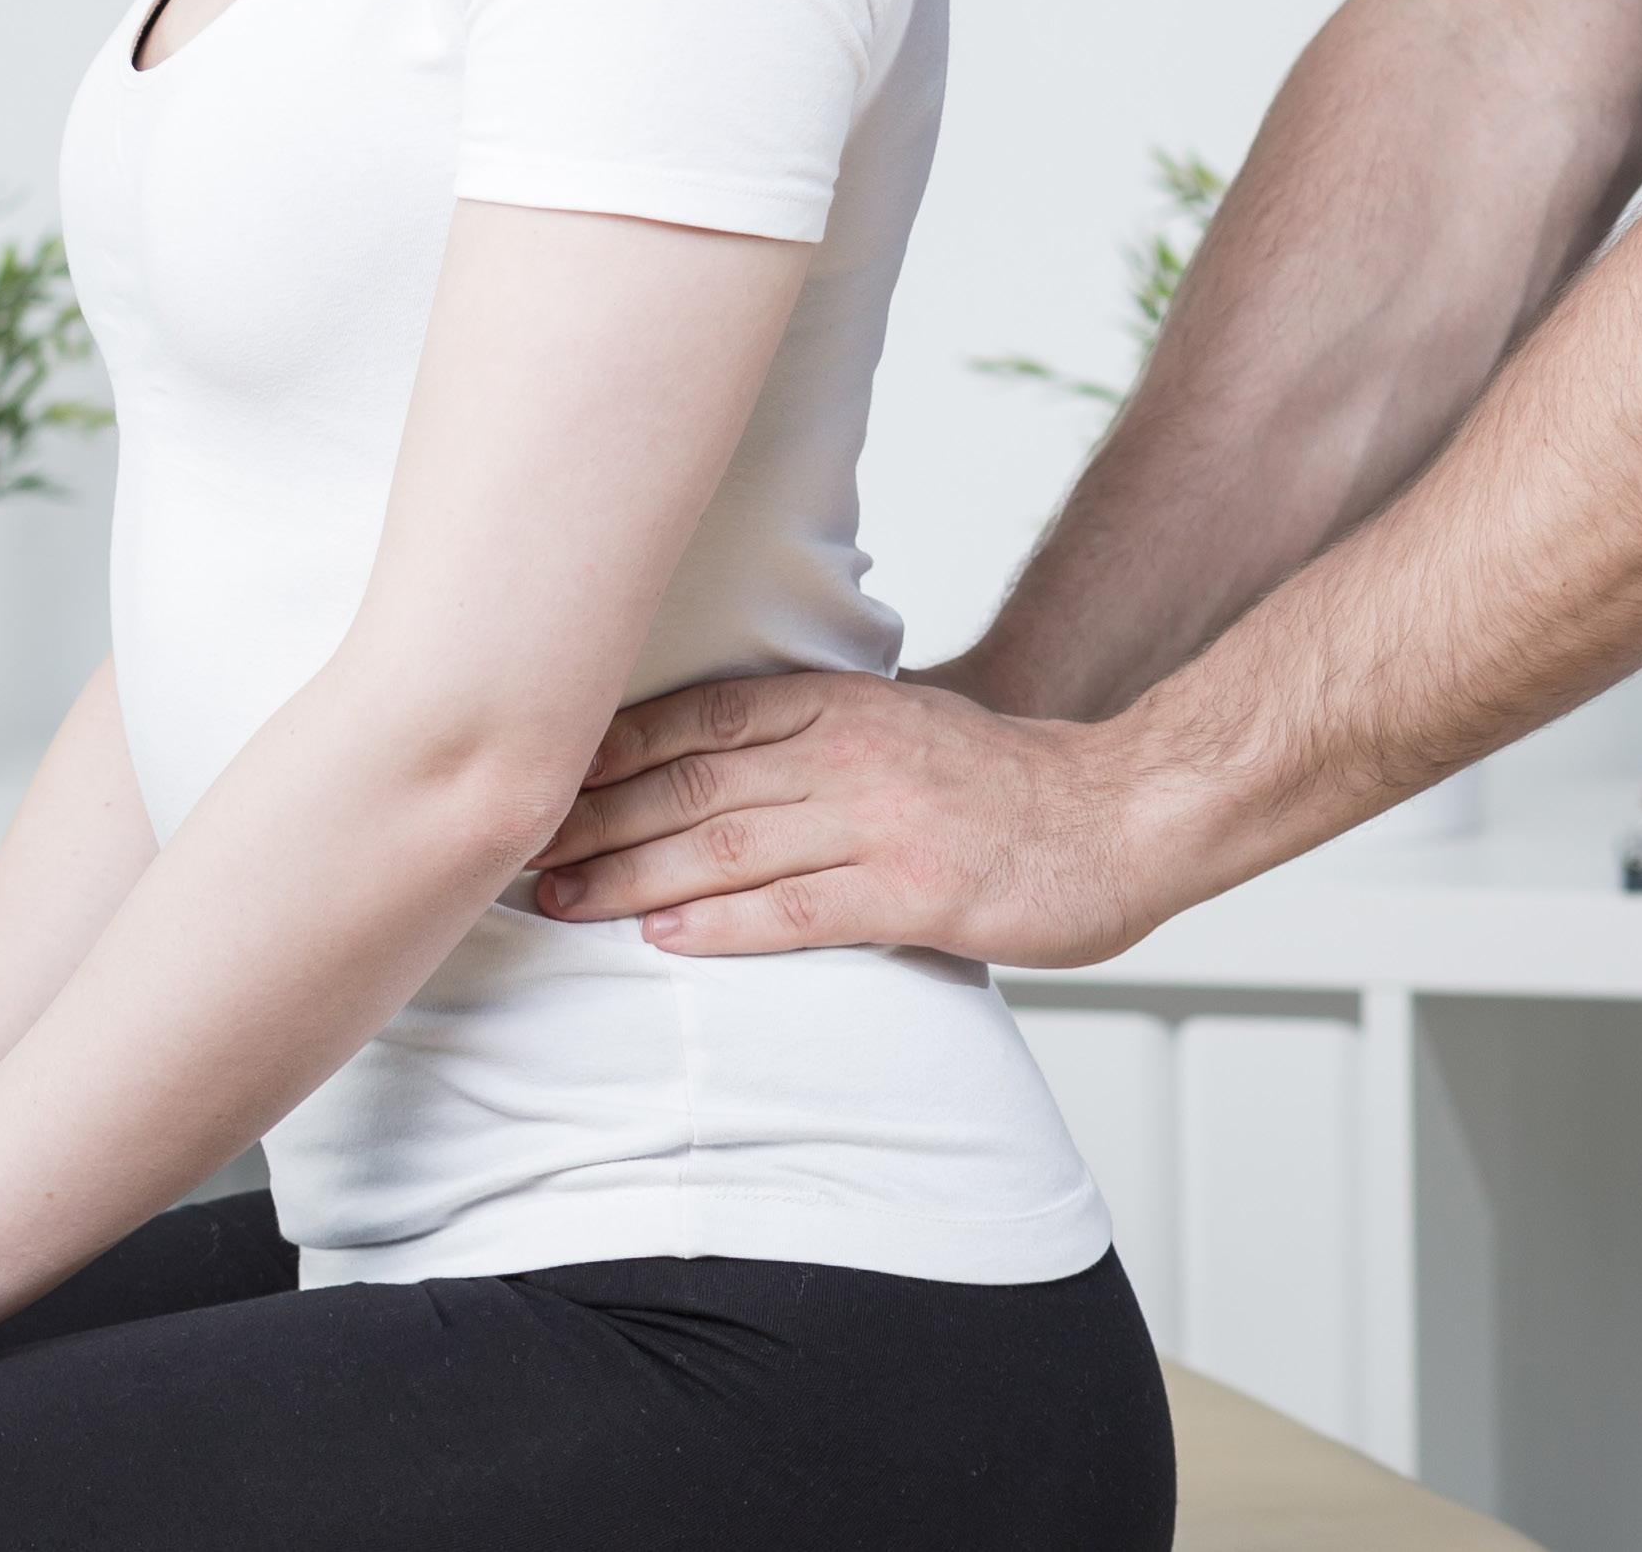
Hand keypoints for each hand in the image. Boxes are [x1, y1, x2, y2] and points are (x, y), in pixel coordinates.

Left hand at [524, 671, 1191, 967]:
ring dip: (629, 876)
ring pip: (723, 846)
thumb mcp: (896, 723)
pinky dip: (719, 924)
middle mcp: (844, 753)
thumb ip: (810, 734)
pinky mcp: (911, 891)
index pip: (691, 719)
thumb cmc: (1003, 780)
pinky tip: (663, 937)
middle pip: (686, 783)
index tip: (536, 779)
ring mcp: (877, 821)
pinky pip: (794, 910)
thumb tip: (707, 756)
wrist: (1123, 812)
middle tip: (518, 850)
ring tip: (563, 900)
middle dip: (592, 819)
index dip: (604, 752)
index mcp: (834, 704)